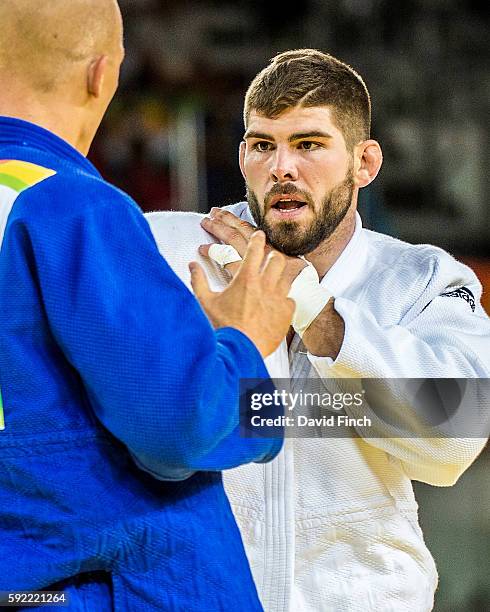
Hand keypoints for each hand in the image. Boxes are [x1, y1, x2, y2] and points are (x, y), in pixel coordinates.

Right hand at [189, 231, 294, 356]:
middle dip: (272, 256)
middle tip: (269, 258)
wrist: (241, 350)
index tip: (260, 234)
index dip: (258, 239)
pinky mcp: (287, 311)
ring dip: (280, 276)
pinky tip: (280, 303)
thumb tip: (192, 266)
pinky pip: (290, 298)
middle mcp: (265, 284)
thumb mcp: (206, 302)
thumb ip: (198, 280)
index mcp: (246, 278)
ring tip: (275, 280)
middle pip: (276, 258)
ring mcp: (278, 297)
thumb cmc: (224, 327)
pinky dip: (285, 299)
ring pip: (287, 276)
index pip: (255, 249)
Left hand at [200, 208, 306, 282]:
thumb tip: (275, 254)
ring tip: (206, 223)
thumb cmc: (299, 286)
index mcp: (272, 246)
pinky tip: (203, 248)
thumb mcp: (296, 266)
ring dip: (217, 230)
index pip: (249, 229)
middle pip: (238, 230)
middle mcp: (262, 251)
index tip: (223, 213)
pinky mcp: (245, 277)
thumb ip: (282, 259)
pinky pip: (226, 260)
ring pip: (231, 240)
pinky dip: (213, 252)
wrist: (303, 302)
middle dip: (224, 220)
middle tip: (212, 213)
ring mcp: (254, 263)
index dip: (234, 220)